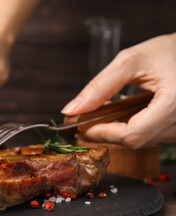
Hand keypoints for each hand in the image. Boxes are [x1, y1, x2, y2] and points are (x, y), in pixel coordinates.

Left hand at [62, 33, 175, 148]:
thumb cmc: (171, 51)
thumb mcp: (131, 61)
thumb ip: (99, 86)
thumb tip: (73, 109)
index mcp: (173, 106)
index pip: (131, 134)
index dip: (102, 133)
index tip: (80, 127)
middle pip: (135, 141)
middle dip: (106, 132)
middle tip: (85, 122)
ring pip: (142, 141)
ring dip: (117, 131)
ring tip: (101, 115)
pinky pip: (150, 135)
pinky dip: (131, 127)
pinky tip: (121, 115)